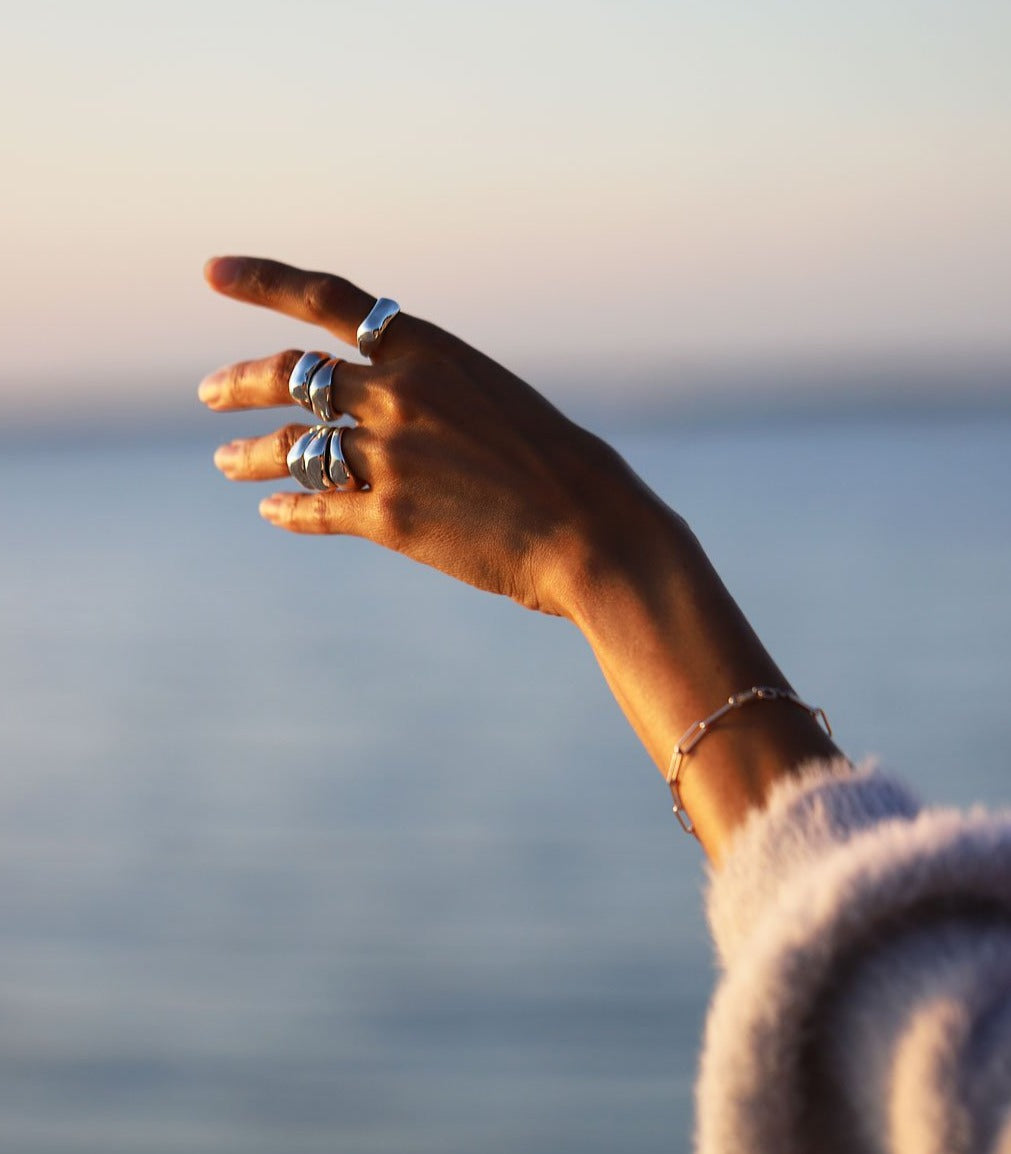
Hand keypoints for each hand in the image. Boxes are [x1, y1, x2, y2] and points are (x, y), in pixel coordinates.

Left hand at [200, 256, 645, 616]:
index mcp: (430, 351)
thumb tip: (379, 403)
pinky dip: (288, 508)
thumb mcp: (496, 398)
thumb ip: (433, 391)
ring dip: (247, 454)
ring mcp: (388, 456)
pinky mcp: (387, 518)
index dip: (263, 280)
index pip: (329, 299)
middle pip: (288, 375)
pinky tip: (274, 510)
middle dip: (235, 382)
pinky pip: (315, 507)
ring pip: (288, 447)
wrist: (594, 531)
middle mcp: (398, 394)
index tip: (213, 271)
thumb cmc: (561, 464)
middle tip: (207, 392)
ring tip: (227, 462)